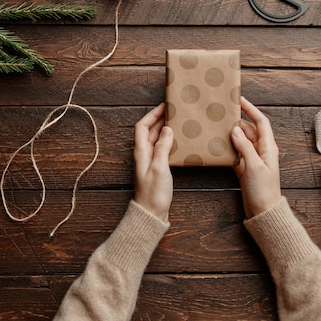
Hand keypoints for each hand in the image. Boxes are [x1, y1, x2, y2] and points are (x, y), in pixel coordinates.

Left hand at [133, 103, 173, 221]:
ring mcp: (150, 161)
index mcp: (141, 152)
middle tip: (174, 111)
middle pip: (150, 131)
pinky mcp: (157, 168)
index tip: (164, 106)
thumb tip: (167, 129)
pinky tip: (178, 140)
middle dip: (160, 119)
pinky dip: (169, 141)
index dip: (152, 114)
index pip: (142, 126)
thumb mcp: (159, 167)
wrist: (151, 213)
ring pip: (157, 139)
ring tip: (178, 122)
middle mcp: (144, 154)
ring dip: (165, 129)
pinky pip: (162, 149)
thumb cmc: (153, 193)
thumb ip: (162, 147)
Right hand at [230, 97, 281, 218]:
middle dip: (238, 121)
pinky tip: (218, 145)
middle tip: (223, 113)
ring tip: (218, 127)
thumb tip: (236, 129)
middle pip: (249, 130)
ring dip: (231, 134)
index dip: (251, 109)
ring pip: (241, 141)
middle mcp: (261, 151)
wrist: (263, 212)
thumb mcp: (254, 166)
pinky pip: (236, 153)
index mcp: (268, 147)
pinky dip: (228, 148)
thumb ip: (245, 146)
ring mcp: (253, 160)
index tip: (239, 100)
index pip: (260, 122)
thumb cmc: (263, 190)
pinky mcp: (245, 169)